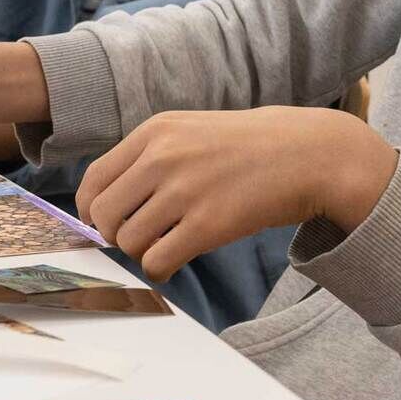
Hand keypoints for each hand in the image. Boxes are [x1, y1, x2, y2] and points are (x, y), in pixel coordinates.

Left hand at [75, 107, 398, 281]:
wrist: (308, 154)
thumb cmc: (250, 146)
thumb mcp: (192, 130)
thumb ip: (152, 156)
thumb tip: (110, 199)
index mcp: (155, 132)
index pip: (94, 179)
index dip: (92, 209)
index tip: (105, 222)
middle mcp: (163, 157)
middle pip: (102, 213)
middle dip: (113, 234)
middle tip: (137, 237)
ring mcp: (185, 191)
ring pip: (127, 241)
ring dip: (140, 252)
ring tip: (164, 245)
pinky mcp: (208, 225)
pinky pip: (157, 260)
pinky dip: (159, 269)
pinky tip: (175, 261)